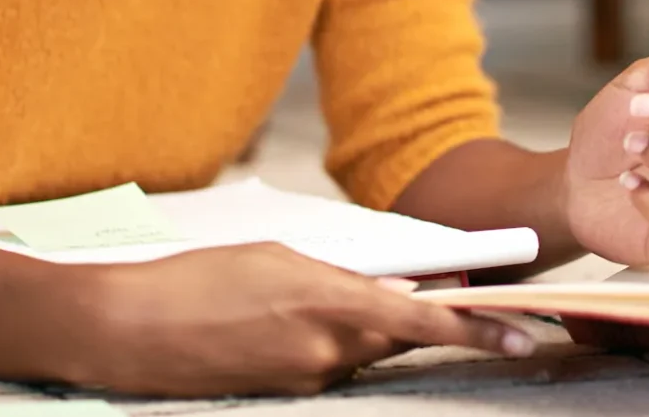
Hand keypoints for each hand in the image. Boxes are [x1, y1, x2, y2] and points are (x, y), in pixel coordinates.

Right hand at [73, 242, 535, 396]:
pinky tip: (283, 325)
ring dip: (363, 327)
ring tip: (310, 299)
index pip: (422, 319)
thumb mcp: (278, 255)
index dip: (477, 327)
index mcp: (329, 301)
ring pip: (363, 351)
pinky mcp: (284, 394)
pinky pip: (328, 366)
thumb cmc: (198, 279)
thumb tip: (392, 289)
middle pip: (399, 335)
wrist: (128, 332)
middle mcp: (326, 348)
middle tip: (449, 296)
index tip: (521, 334)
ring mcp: (305, 378)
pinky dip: (328, 344)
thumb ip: (342, 274)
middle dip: (424, 319)